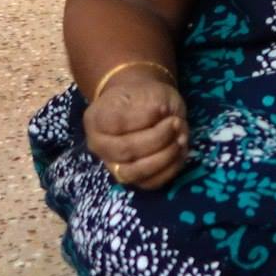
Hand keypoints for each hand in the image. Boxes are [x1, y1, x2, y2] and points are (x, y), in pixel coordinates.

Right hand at [82, 73, 189, 190]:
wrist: (142, 106)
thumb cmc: (144, 98)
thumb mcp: (148, 92)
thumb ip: (151, 105)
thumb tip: (160, 115)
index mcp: (96, 120)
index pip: (116, 124)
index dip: (144, 118)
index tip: (163, 109)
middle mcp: (99, 146)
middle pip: (126, 151)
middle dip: (159, 138)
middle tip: (176, 123)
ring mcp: (113, 165)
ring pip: (135, 173)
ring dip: (165, 156)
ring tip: (180, 139)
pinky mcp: (133, 178)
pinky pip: (150, 183)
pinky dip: (170, 169)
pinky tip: (179, 151)